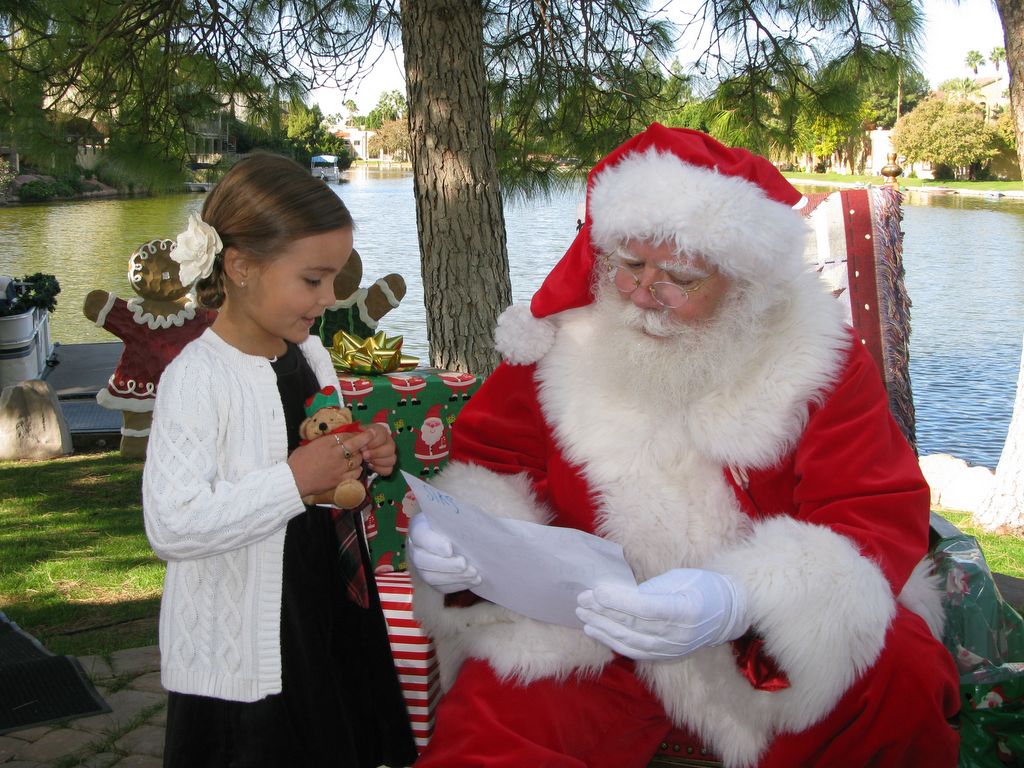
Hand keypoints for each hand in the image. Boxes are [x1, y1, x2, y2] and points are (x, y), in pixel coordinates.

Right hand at [287, 432, 363, 497]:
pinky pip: (356, 473)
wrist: (292, 480)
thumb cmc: (297, 461)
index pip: (347, 435)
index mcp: (326, 443)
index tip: (360, 433)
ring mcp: (339, 468)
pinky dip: (357, 470)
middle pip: (356, 446)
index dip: (356, 433)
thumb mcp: (309, 445)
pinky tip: (354, 469)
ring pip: (358, 459)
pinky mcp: (340, 480)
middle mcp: (336, 454)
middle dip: (363, 442)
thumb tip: (336, 439)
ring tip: (355, 457)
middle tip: (364, 443)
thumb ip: (324, 441)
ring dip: (359, 457)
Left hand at [342, 423, 397, 476]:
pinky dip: (379, 469)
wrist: (354, 448)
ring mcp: (390, 454)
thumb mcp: (356, 435)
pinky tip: (370, 466)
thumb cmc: (355, 440)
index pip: (383, 436)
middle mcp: (389, 441)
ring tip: (366, 461)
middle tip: (364, 455)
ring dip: (378, 461)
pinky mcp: (388, 464)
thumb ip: (361, 435)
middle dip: (376, 453)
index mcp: (382, 432)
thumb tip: (368, 434)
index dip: (373, 442)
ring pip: (392, 459)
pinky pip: (389, 469)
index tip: (363, 446)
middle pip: (390, 448)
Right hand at [407, 514, 481, 593]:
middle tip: (464, 563)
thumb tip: (484, 525)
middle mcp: (416, 548)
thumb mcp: (461, 515)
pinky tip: (474, 580)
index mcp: (420, 526)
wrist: (459, 534)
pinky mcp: (433, 580)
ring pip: (430, 577)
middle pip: (422, 560)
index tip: (450, 548)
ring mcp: (422, 566)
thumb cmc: (460, 521)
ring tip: (474, 573)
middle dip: (445, 564)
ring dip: (454, 577)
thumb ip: (466, 519)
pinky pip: (441, 587)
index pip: (419, 534)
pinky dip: (458, 585)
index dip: (433, 543)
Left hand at [575, 568, 747, 660]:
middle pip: (633, 626)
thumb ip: (649, 589)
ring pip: (631, 643)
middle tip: (581, 600)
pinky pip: (636, 652)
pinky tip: (598, 632)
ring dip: (603, 629)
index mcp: (685, 610)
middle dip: (603, 613)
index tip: (596, 590)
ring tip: (583, 616)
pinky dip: (614, 642)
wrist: (729, 612)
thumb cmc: (703, 586)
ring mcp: (674, 649)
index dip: (617, 600)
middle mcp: (679, 634)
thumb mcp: (679, 579)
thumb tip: (616, 593)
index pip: (644, 608)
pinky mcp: (668, 656)